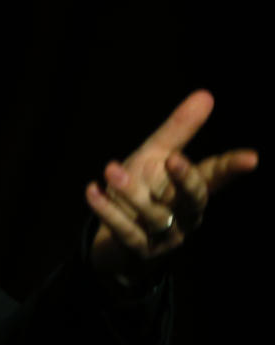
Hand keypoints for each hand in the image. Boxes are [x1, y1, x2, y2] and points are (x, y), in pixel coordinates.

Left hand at [86, 90, 257, 283]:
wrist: (116, 241)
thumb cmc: (143, 190)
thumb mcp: (156, 157)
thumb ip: (179, 130)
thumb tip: (206, 94)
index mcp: (191, 190)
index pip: (215, 177)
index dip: (231, 167)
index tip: (251, 158)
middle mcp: (184, 215)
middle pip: (193, 200)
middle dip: (185, 180)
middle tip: (172, 158)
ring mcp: (164, 236)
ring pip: (155, 216)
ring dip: (132, 192)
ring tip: (110, 169)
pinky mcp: (139, 250)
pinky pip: (126, 232)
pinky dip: (109, 212)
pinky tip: (92, 191)